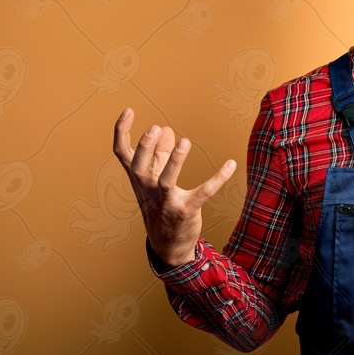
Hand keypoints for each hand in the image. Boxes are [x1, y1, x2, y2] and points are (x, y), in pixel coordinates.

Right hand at [113, 108, 235, 265]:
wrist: (168, 244)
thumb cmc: (161, 206)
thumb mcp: (156, 181)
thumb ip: (161, 155)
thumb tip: (168, 130)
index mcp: (138, 179)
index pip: (122, 153)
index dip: (122, 132)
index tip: (129, 110)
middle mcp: (147, 190)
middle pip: (139, 167)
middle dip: (145, 148)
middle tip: (155, 128)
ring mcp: (166, 202)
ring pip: (166, 181)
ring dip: (174, 162)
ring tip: (185, 141)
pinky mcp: (186, 211)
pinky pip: (203, 193)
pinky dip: (218, 179)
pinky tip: (231, 164)